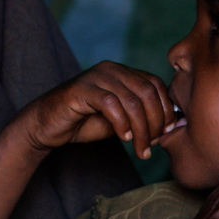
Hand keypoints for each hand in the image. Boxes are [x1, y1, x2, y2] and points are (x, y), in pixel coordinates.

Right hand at [17, 61, 180, 158]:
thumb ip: (141, 117)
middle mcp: (112, 69)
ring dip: (141, 129)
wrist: (48, 126)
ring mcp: (96, 76)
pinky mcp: (81, 89)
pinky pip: (111, 104)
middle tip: (154, 144)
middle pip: (147, 92)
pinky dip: (122, 123)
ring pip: (132, 100)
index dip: (166, 109)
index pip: (156, 85)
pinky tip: (123, 138)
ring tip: (141, 149)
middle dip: (156, 121)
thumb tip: (170, 126)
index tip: (168, 133)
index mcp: (124, 73)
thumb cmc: (85, 123)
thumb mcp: (121, 120)